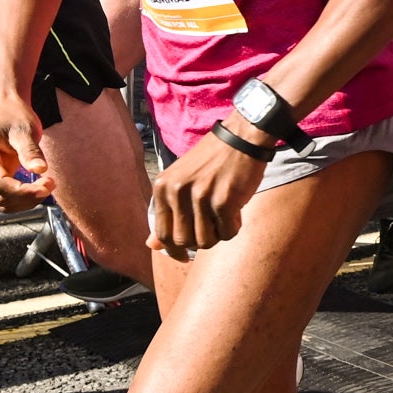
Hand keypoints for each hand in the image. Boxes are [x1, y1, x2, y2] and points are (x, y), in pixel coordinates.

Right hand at [0, 99, 55, 211]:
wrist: (8, 108)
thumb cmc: (15, 115)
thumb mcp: (25, 130)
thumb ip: (31, 151)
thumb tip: (40, 170)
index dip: (23, 191)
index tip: (47, 185)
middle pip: (0, 196)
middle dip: (27, 197)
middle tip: (50, 184)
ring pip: (3, 201)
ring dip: (26, 200)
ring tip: (45, 185)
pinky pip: (6, 196)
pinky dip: (23, 197)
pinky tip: (37, 186)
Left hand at [150, 121, 269, 256]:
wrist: (241, 138)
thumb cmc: (212, 161)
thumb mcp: (181, 182)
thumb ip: (167, 212)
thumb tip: (151, 246)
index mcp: (162, 186)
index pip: (162, 233)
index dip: (173, 249)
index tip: (184, 254)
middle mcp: (177, 191)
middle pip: (183, 241)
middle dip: (198, 241)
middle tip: (211, 228)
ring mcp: (200, 196)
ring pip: (205, 241)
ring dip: (217, 235)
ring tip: (223, 218)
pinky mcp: (224, 200)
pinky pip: (227, 233)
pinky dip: (233, 228)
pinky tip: (235, 212)